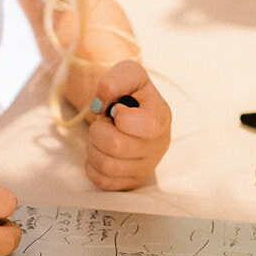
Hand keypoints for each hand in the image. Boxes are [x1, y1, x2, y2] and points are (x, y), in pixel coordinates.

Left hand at [83, 60, 170, 190]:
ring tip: (100, 137)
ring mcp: (147, 167)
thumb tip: (102, 103)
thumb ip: (116, 80)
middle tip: (103, 124)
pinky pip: (103, 181)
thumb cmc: (130, 93)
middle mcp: (159, 146)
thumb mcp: (127, 74)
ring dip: (93, 148)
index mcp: (162, 118)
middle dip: (99, 131)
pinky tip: (100, 151)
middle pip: (117, 147)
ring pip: (107, 167)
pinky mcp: (132, 181)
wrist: (131, 111)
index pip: (141, 125)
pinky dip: (92, 165)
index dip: (119, 115)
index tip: (118, 109)